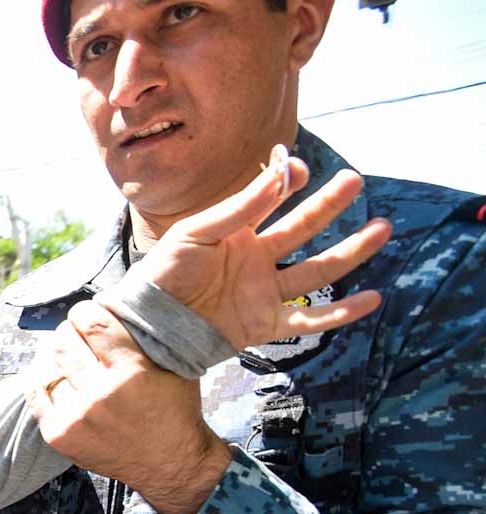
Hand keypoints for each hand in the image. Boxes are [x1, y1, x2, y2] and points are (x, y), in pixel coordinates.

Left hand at [30, 315, 232, 513]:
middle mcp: (101, 395)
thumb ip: (144, 338)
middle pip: (66, 342)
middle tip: (74, 331)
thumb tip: (109, 304)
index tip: (86, 312)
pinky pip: (36, 393)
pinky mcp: (59, 435)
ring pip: (48, 367)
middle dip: (69, 330)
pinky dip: (40, 377)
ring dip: (53, 353)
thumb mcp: (173, 368)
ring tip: (62, 351)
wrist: (170, 463)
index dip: (85, 312)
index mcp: (132, 373)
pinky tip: (50, 371)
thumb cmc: (174, 410)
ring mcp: (77, 417)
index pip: (94, 325)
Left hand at [129, 154, 388, 349]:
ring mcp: (263, 292)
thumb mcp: (195, 233)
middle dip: (328, 205)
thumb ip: (238, 207)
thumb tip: (280, 174)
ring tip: (382, 228)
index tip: (301, 169)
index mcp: (234, 234)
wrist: (149, 326)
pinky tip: (373, 298)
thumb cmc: (163, 275)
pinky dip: (342, 312)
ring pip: (316, 270)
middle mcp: (255, 259)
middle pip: (301, 229)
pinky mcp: (265, 324)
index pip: (268, 203)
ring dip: (350, 251)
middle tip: (355, 180)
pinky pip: (310, 320)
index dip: (285, 184)